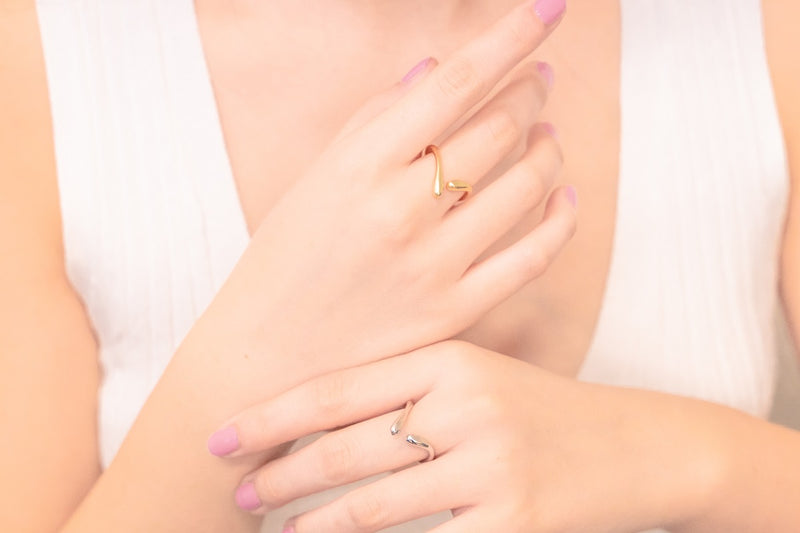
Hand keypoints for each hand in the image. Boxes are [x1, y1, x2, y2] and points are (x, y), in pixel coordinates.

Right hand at [210, 2, 574, 377]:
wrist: (270, 356)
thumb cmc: (286, 259)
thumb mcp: (316, 179)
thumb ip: (374, 121)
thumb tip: (435, 69)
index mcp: (360, 166)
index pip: (455, 83)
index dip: (510, 36)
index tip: (550, 6)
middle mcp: (401, 210)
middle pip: (500, 128)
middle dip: (532, 89)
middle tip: (539, 78)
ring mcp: (434, 265)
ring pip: (526, 185)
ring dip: (548, 147)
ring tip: (547, 132)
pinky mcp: (456, 310)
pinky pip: (534, 256)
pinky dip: (561, 216)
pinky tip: (563, 193)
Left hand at [216, 341, 730, 531]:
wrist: (638, 449)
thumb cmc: (543, 411)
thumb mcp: (481, 377)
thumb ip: (411, 387)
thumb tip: (321, 419)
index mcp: (451, 359)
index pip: (339, 389)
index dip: (271, 416)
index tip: (219, 437)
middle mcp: (467, 406)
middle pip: (346, 450)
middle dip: (280, 476)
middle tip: (238, 494)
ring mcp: (492, 467)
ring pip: (373, 506)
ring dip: (314, 524)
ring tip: (275, 528)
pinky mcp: (513, 522)